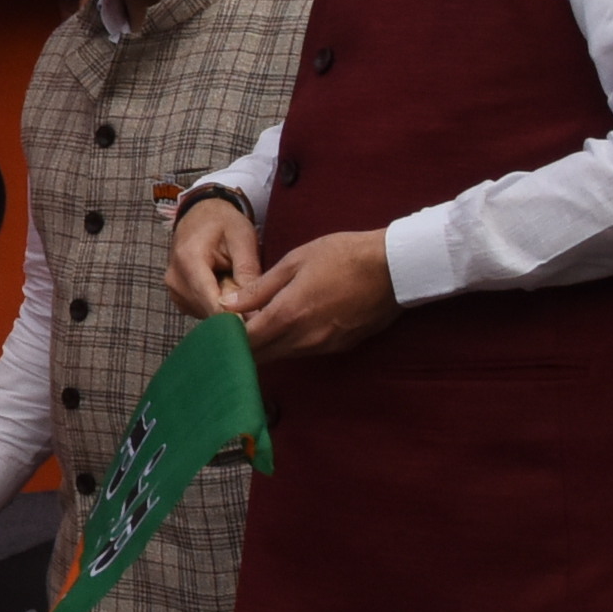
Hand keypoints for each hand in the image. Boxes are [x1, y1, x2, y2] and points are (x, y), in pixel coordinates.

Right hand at [166, 189, 262, 315]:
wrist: (201, 214)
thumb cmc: (224, 223)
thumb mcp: (243, 239)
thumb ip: (248, 273)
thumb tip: (256, 311)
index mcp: (189, 260)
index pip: (212, 303)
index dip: (235, 319)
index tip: (256, 326)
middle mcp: (175, 279)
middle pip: (209, 311)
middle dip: (234, 311)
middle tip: (253, 296)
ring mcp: (173, 290)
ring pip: (207, 314)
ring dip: (226, 308)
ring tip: (235, 284)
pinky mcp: (177, 297)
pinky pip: (202, 311)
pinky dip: (217, 305)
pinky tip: (224, 288)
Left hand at [232, 228, 397, 365]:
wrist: (394, 267)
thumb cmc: (343, 255)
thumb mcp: (295, 262)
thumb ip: (260, 287)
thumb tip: (228, 303)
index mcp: (288, 315)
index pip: (246, 341)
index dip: (228, 338)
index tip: (218, 329)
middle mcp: (304, 339)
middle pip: (262, 356)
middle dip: (244, 346)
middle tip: (233, 329)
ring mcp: (324, 346)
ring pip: (284, 355)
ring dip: (268, 345)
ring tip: (260, 323)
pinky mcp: (341, 347)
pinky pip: (306, 351)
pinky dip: (292, 343)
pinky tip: (293, 323)